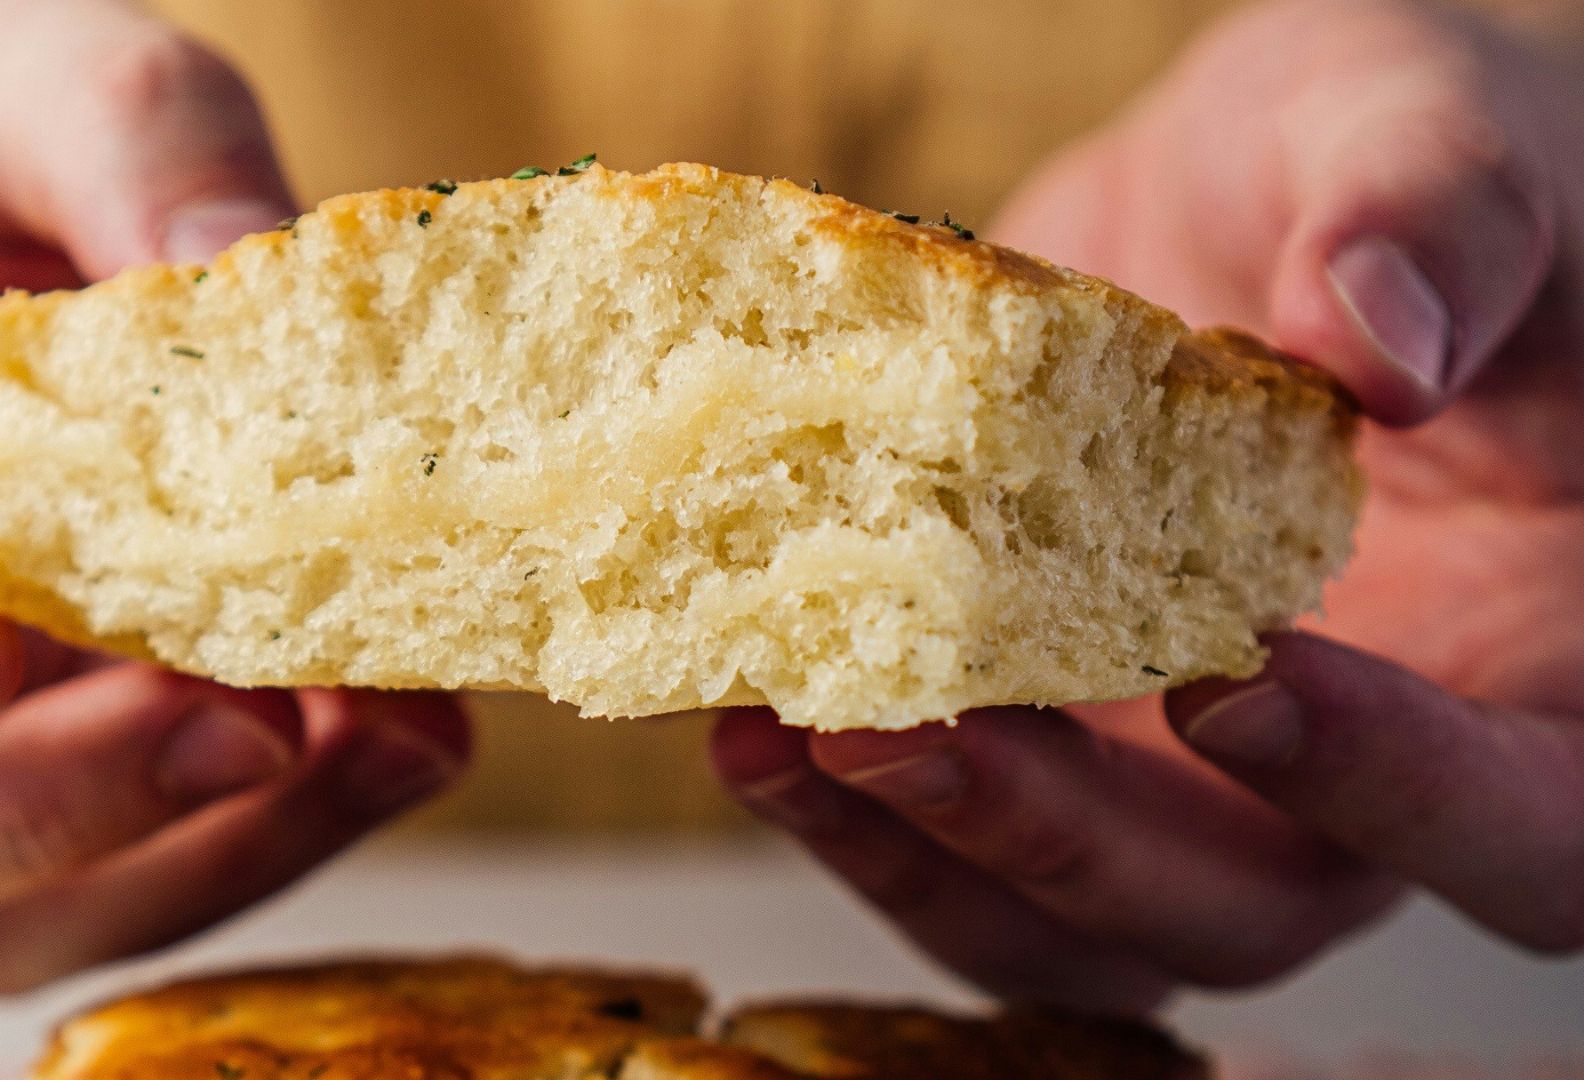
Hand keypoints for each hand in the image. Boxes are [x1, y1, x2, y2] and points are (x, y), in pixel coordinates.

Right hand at [0, 0, 467, 992]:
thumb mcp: (11, 80)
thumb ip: (118, 141)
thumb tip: (253, 268)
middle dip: (40, 813)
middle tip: (250, 721)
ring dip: (199, 854)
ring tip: (389, 731)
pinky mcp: (45, 784)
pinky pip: (127, 889)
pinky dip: (273, 838)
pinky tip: (402, 730)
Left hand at [715, 0, 1583, 1011]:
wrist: (1230, 200)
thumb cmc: (1384, 161)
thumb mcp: (1425, 126)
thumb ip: (1439, 217)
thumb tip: (1373, 341)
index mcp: (1538, 659)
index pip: (1520, 814)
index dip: (1396, 792)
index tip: (1236, 681)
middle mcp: (1361, 761)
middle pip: (1252, 906)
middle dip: (1075, 844)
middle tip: (911, 730)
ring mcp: (1188, 773)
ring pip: (1081, 918)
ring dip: (929, 851)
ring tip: (791, 737)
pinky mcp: (1051, 741)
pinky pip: (959, 846)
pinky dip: (856, 811)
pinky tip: (752, 723)